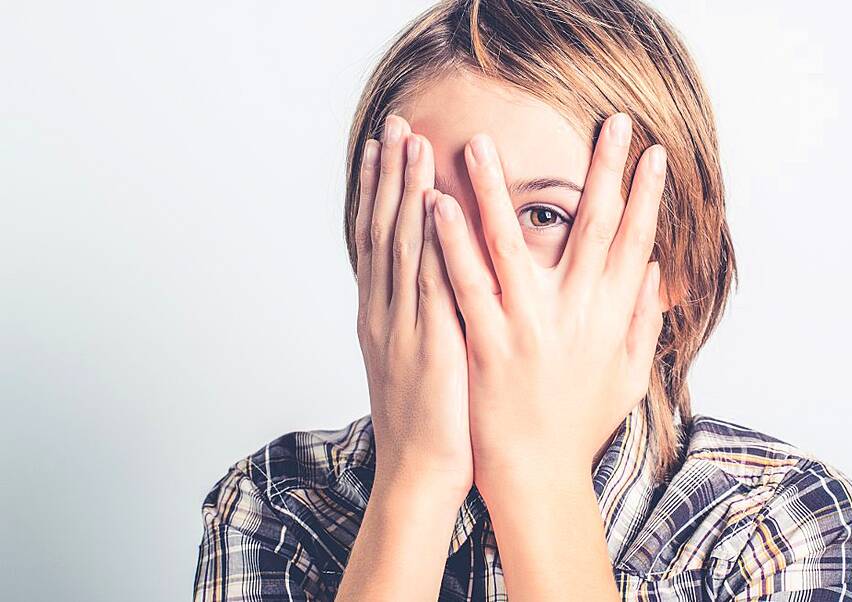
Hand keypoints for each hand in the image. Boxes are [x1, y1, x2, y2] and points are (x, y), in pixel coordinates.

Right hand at [355, 114, 471, 502]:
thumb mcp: (418, 359)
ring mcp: (402, 325)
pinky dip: (429, 240)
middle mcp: (384, 312)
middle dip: (388, 174)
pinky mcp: (428, 344)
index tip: (385, 147)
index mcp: (381, 314)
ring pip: (400, 245)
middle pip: (382, 229)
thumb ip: (424, 316)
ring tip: (410, 143)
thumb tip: (440, 283)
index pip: (377, 239)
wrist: (419, 473)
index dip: (378, 190)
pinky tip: (435, 205)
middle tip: (395, 124)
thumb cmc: (429, 421)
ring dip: (404, 190)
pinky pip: (429, 282)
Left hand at [429, 113, 666, 497]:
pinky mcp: (485, 342)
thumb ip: (641, 321)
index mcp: (609, 319)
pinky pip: (465, 282)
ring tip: (483, 143)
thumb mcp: (627, 377)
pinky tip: (440, 202)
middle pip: (593, 228)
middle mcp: (575, 314)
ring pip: (513, 244)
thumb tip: (653, 269)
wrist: (536, 475)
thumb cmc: (579, 425)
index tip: (653, 153)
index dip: (646, 195)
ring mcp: (528, 326)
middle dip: (606, 170)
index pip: (636, 242)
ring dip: (500, 189)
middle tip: (613, 122)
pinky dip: (452, 240)